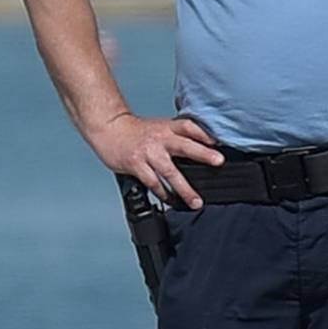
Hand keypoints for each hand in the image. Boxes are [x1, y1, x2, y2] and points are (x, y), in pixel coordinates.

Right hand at [90, 112, 222, 210]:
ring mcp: (148, 153)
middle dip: (203, 153)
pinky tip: (171, 201)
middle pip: (185, 145)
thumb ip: (176, 136)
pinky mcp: (137, 165)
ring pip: (170, 172)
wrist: (109, 128)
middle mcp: (160, 139)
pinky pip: (153, 183)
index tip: (218, 142)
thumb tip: (200, 148)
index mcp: (167, 128)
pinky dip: (163, 193)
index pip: (189, 126)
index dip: (204, 133)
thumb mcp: (159, 127)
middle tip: (218, 161)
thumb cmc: (135, 132)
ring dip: (184, 188)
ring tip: (196, 202)